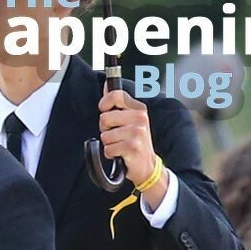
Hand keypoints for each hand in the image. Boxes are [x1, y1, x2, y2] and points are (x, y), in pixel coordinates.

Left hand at [98, 89, 165, 208]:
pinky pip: (108, 149)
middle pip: (104, 117)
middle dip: (105, 129)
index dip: (104, 103)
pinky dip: (111, 154)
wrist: (146, 165)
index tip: (105, 111)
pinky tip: (121, 154)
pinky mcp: (133, 146)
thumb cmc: (133, 141)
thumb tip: (107, 84)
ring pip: (105, 135)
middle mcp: (140, 118)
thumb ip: (117, 104)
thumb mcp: (129, 120)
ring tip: (120, 145)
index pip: (115, 95)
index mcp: (138, 108)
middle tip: (116, 135)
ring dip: (108, 144)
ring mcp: (137, 132)